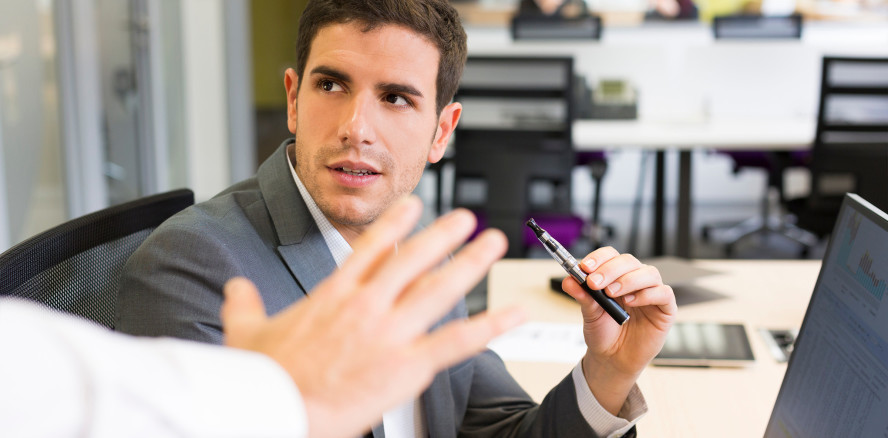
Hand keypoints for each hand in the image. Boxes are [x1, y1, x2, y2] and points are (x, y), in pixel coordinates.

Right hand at [220, 196, 524, 437]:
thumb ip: (243, 304)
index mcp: (333, 295)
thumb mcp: (244, 332)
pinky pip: (457, 341)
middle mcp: (367, 305)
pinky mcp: (407, 364)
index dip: (395, 223)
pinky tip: (514, 314)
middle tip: (467, 217)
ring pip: (440, 288)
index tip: (414, 205)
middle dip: (444, 235)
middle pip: (413, 258)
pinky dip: (490, 326)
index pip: (370, 247)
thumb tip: (234, 288)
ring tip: (493, 242)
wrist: (276, 408)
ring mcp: (390, 332)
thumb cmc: (262, 377)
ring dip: (471, 263)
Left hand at [561, 247, 675, 414]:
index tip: (585, 267)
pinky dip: (647, 294)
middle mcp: (635, 280)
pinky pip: (664, 293)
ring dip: (628, 279)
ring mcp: (652, 293)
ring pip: (649, 273)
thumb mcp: (589, 314)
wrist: (613, 359)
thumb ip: (582, 296)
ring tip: (611, 293)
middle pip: (629, 261)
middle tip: (594, 282)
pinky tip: (631, 301)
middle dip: (610, 269)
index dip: (599, 258)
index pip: (611, 256)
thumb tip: (569, 280)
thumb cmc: (603, 333)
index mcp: (615, 276)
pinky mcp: (665, 309)